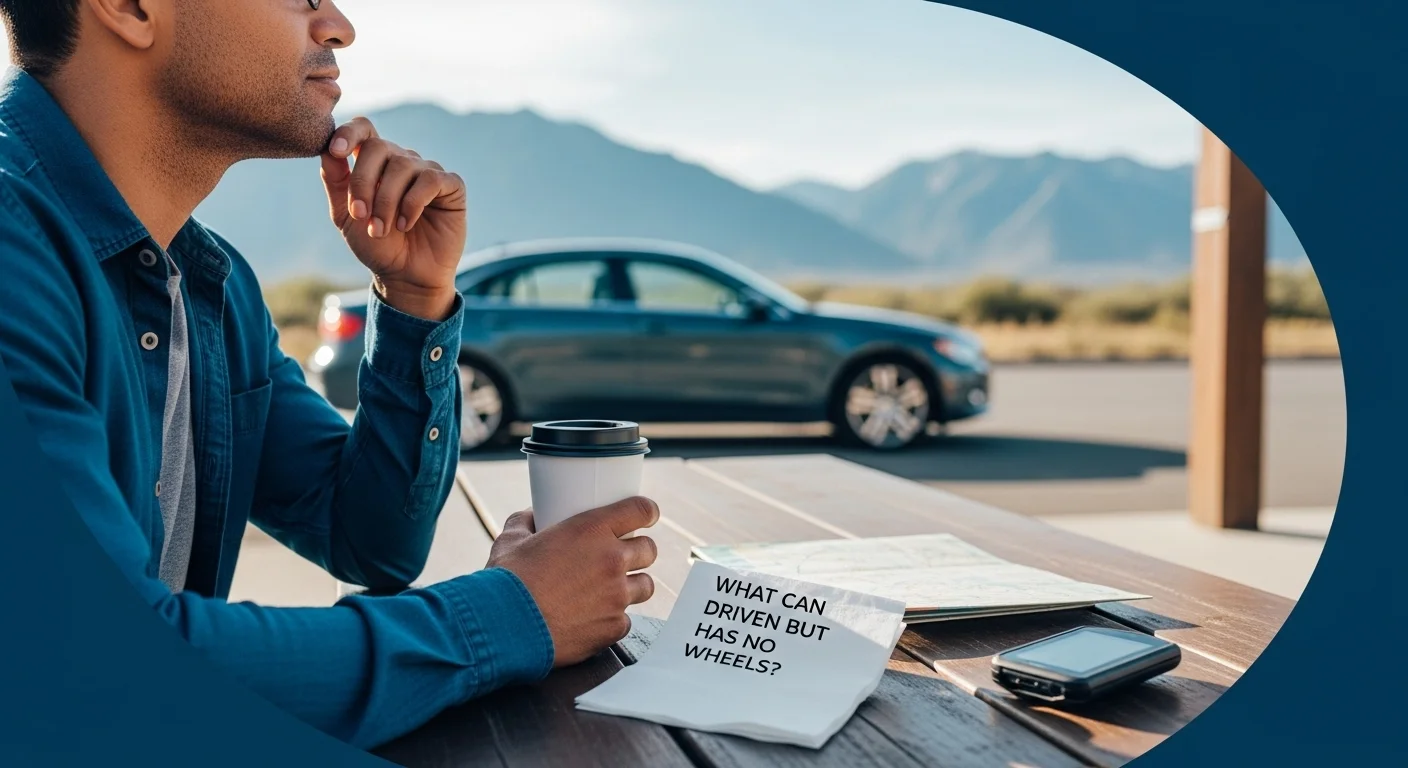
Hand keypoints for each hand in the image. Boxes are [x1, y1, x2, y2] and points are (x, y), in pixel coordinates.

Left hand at [321, 117, 465, 320]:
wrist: (406, 276)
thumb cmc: (377, 245)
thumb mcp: (347, 216)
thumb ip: (336, 183)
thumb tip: (328, 151)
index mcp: (375, 163)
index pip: (364, 129)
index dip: (349, 133)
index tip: (337, 151)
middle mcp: (402, 161)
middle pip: (378, 147)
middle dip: (364, 182)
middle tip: (361, 216)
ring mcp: (427, 171)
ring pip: (403, 165)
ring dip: (387, 201)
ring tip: (382, 229)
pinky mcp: (451, 186)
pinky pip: (430, 180)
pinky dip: (412, 203)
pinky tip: (406, 224)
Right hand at [487, 497, 659, 666]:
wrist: (503, 627)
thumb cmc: (506, 581)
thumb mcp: (511, 540)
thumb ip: (526, 522)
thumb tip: (531, 516)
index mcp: (591, 530)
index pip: (640, 510)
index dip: (647, 512)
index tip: (646, 516)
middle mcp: (612, 560)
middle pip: (649, 550)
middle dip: (640, 552)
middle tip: (624, 557)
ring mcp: (616, 596)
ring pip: (646, 586)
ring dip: (633, 586)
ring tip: (613, 590)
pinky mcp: (613, 627)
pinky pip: (626, 621)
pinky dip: (614, 619)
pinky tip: (595, 619)